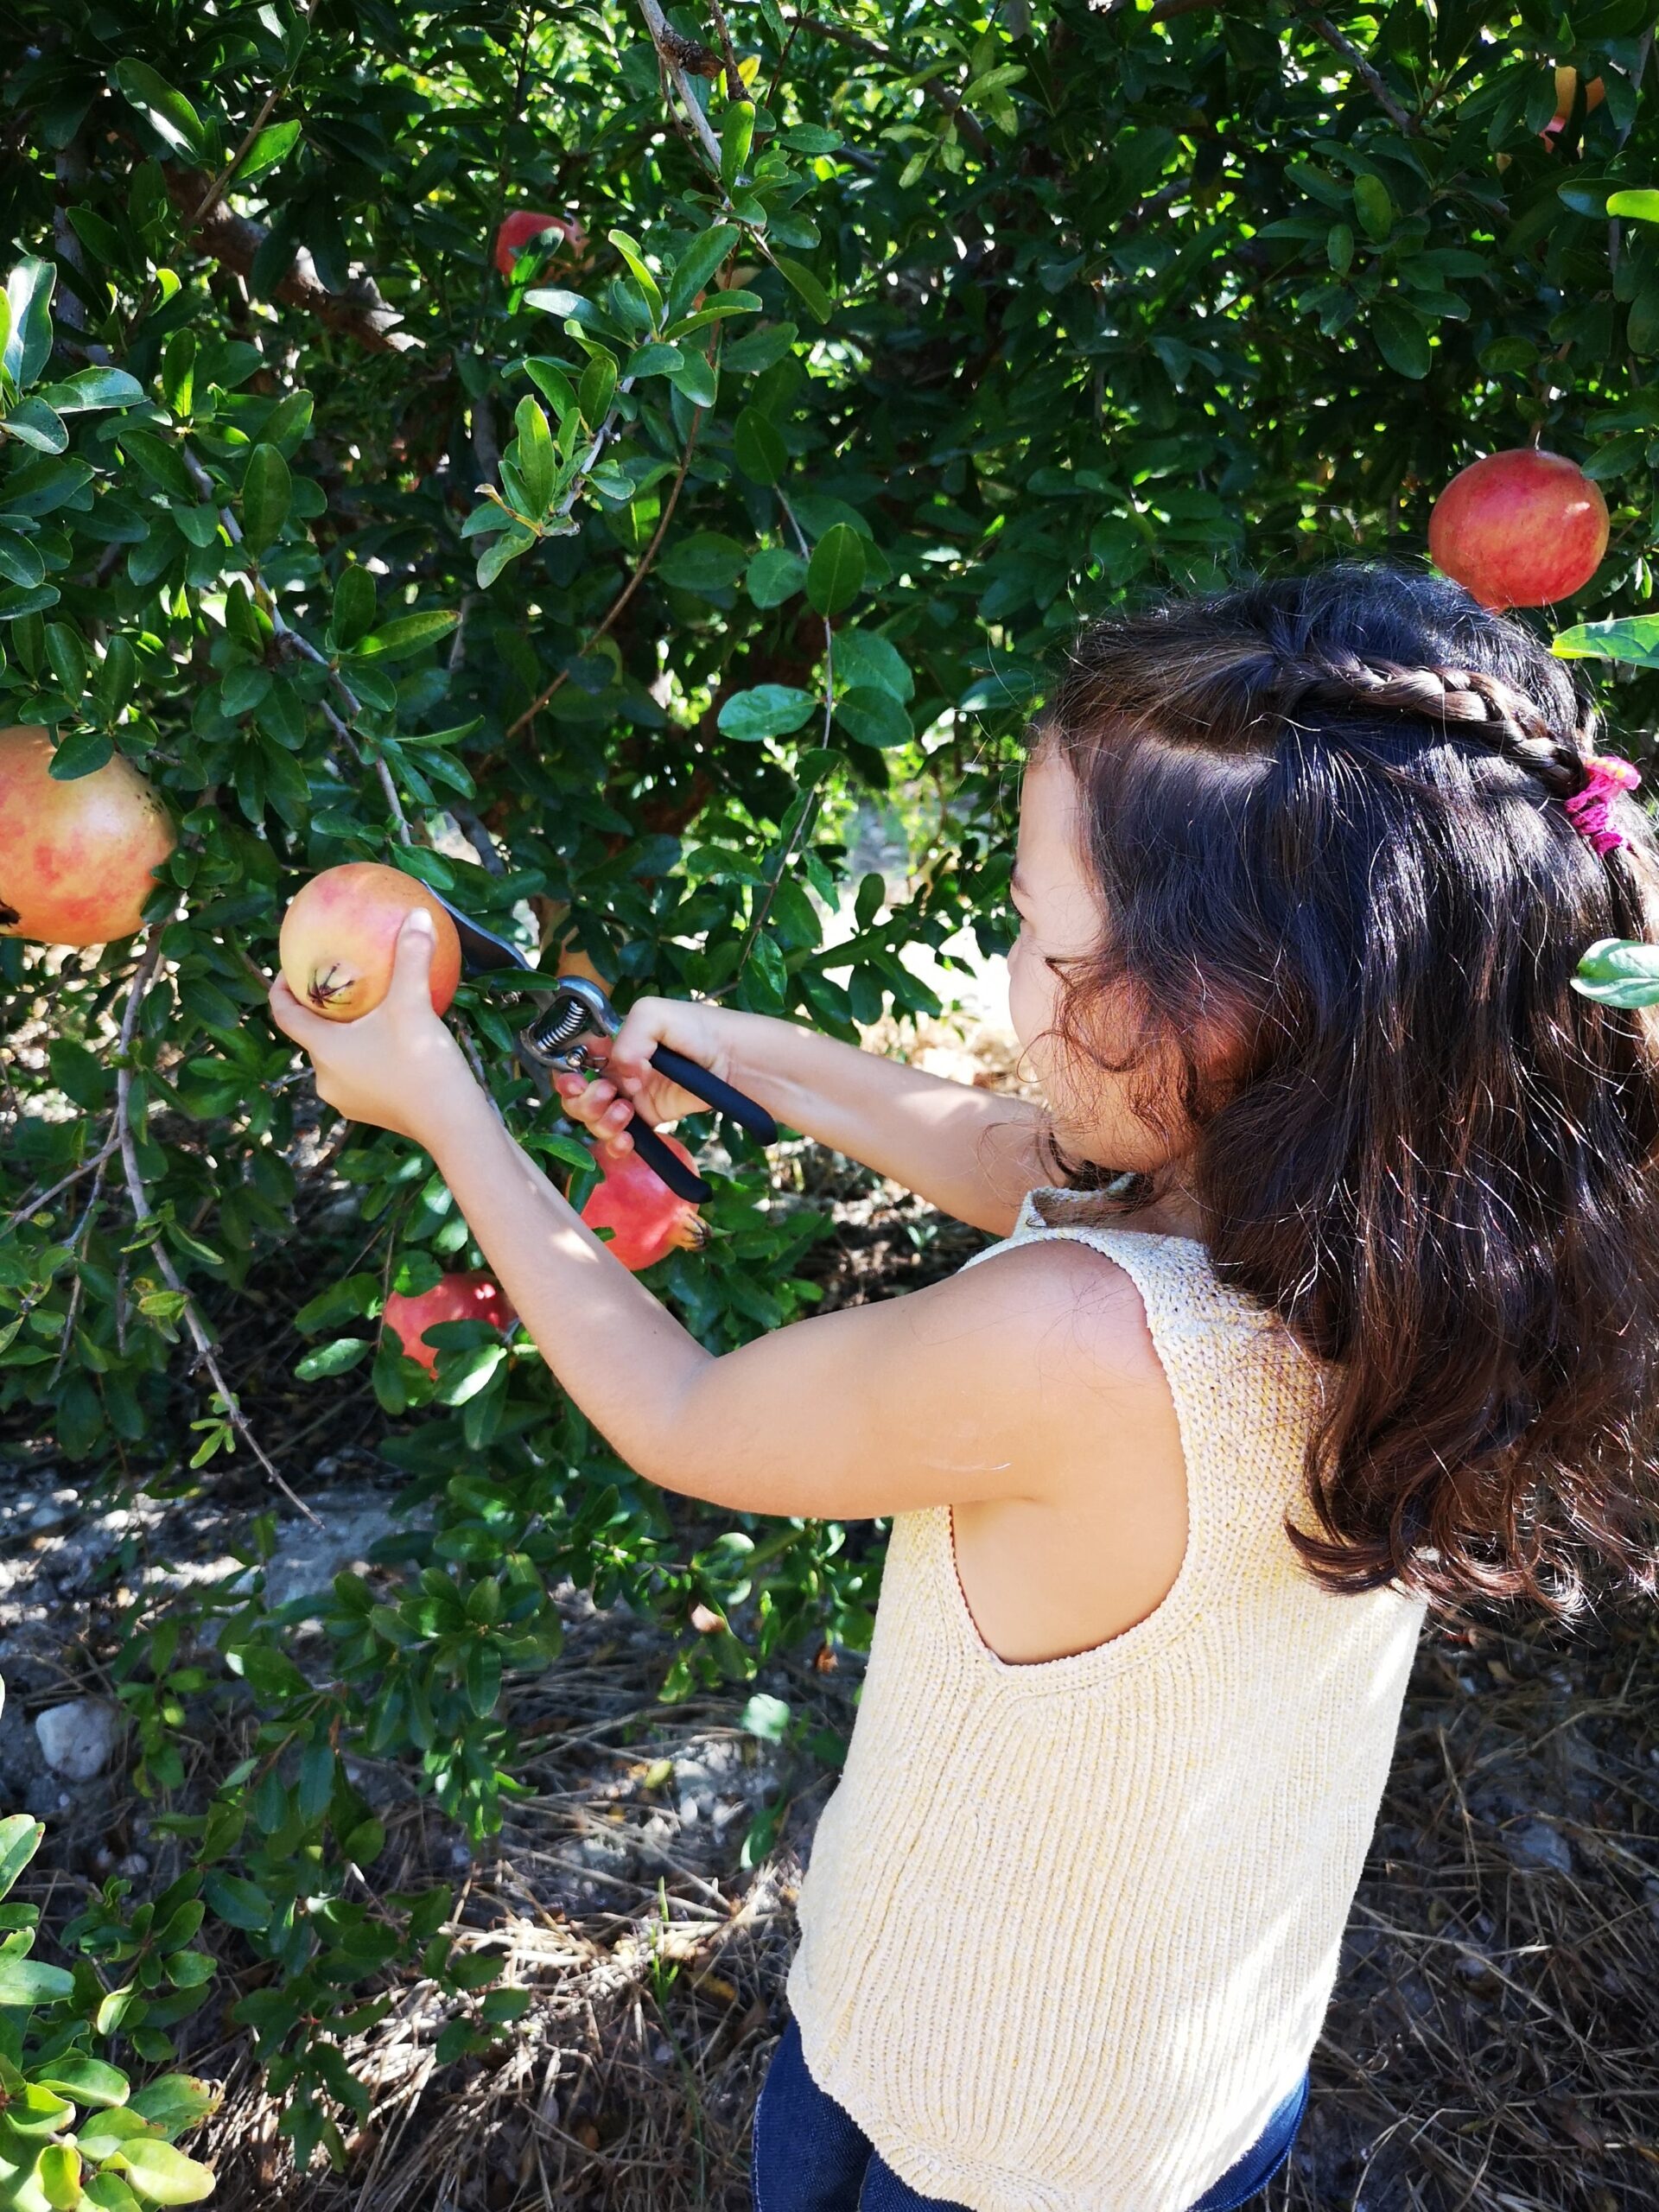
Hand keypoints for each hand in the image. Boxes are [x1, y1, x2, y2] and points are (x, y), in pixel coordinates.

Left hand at [269, 907, 478, 1144]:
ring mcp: (347, 1099)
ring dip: (348, 1035)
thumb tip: (416, 915)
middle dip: (324, 1012)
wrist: (452, 1125)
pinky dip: (368, 1055)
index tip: (287, 971)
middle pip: (313, 1036)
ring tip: (369, 1012)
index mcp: (323, 1049)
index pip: (285, 1015)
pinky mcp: (371, 1112)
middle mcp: (326, 1078)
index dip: (280, 990)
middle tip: (340, 986)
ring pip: (337, 1057)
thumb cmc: (422, 1064)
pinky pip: (360, 1074)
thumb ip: (411, 958)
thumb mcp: (414, 1004)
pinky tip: (394, 1041)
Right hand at [553, 994, 740, 1154]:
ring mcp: (632, 1099)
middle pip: (578, 1097)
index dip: (567, 1076)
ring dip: (601, 1122)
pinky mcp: (649, 1120)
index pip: (574, 1063)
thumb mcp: (654, 1014)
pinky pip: (621, 1140)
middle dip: (583, 1102)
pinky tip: (627, 1140)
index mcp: (612, 1045)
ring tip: (625, 1112)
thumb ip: (627, 1038)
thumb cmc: (697, 1029)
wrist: (734, 1059)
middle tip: (607, 1095)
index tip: (577, 1081)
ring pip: (595, 1121)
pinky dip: (617, 1144)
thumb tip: (621, 1074)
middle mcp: (617, 1073)